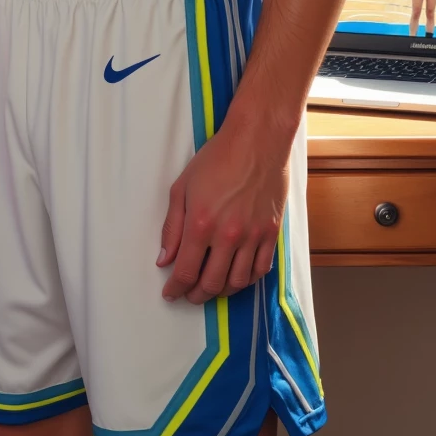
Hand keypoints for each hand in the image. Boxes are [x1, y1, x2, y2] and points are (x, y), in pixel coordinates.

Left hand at [158, 119, 289, 304]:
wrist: (257, 140)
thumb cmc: (217, 158)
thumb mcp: (183, 187)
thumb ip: (172, 227)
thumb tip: (164, 260)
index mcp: (201, 224)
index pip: (186, 272)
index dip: (176, 289)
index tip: (170, 293)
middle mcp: (228, 236)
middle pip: (211, 283)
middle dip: (196, 295)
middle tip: (190, 294)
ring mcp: (253, 236)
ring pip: (237, 282)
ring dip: (221, 292)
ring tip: (212, 287)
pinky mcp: (271, 232)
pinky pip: (260, 270)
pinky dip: (247, 280)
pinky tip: (237, 276)